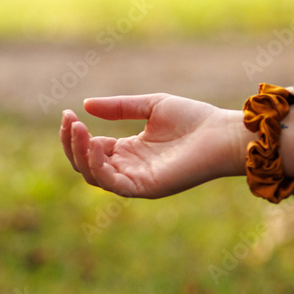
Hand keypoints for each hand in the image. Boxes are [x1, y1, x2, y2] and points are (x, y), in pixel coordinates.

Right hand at [60, 94, 248, 197]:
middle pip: (85, 164)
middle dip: (72, 144)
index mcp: (128, 151)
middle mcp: (128, 168)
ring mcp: (135, 180)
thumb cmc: (195, 120)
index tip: (70, 114)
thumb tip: (85, 105)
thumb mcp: (151, 106)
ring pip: (93, 175)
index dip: (76, 134)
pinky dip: (97, 165)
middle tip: (69, 120)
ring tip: (78, 129)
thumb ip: (119, 107)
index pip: (90, 149)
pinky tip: (96, 144)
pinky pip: (111, 182)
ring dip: (80, 153)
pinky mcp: (144, 188)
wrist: (224, 134)